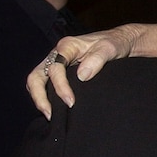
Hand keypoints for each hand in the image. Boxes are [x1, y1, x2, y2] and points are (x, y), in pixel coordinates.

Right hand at [26, 24, 149, 119]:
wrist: (120, 41)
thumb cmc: (115, 43)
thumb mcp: (110, 48)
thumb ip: (97, 60)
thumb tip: (81, 76)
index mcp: (67, 46)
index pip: (55, 68)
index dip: (60, 86)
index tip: (71, 102)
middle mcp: (57, 54)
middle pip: (36, 76)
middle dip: (39, 96)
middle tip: (50, 114)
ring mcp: (57, 63)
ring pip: (38, 81)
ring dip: (40, 98)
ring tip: (51, 115)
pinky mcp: (61, 71)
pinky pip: (46, 84)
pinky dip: (46, 96)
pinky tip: (56, 109)